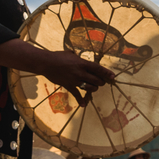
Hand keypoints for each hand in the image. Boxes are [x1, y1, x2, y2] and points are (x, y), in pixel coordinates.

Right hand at [0, 38, 116, 90]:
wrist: (46, 63)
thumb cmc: (58, 56)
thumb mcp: (71, 54)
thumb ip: (79, 58)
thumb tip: (83, 59)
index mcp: (82, 63)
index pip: (98, 69)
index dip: (106, 73)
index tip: (113, 77)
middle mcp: (80, 72)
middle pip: (96, 80)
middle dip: (101, 82)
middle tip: (102, 82)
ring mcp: (74, 80)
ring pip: (89, 87)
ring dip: (94, 88)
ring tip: (95, 87)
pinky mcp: (68, 85)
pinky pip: (76, 94)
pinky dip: (80, 100)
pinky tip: (84, 105)